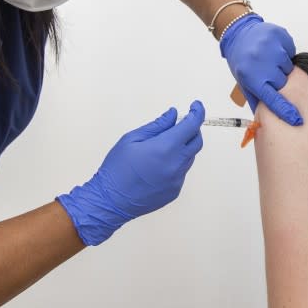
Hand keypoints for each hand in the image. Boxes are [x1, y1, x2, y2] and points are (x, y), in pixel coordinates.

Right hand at [57, 101, 204, 245]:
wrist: (110, 201)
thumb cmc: (116, 170)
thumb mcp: (132, 139)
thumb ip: (157, 125)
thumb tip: (173, 115)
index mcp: (165, 148)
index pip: (192, 125)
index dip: (197, 112)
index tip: (196, 106)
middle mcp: (176, 164)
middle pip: (197, 141)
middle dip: (192, 129)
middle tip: (180, 124)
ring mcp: (177, 179)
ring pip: (189, 157)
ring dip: (182, 147)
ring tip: (161, 147)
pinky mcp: (175, 190)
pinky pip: (182, 171)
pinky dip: (176, 163)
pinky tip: (158, 164)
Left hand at [220, 13, 302, 125]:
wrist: (239, 35)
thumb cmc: (242, 62)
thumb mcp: (244, 83)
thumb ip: (257, 100)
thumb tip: (265, 123)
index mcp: (251, 77)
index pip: (272, 98)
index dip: (285, 110)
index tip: (297, 119)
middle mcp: (260, 62)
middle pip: (284, 81)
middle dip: (279, 80)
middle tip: (269, 73)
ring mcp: (270, 46)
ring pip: (289, 66)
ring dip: (282, 65)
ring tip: (270, 60)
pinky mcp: (278, 34)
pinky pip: (291, 49)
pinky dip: (286, 51)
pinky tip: (274, 49)